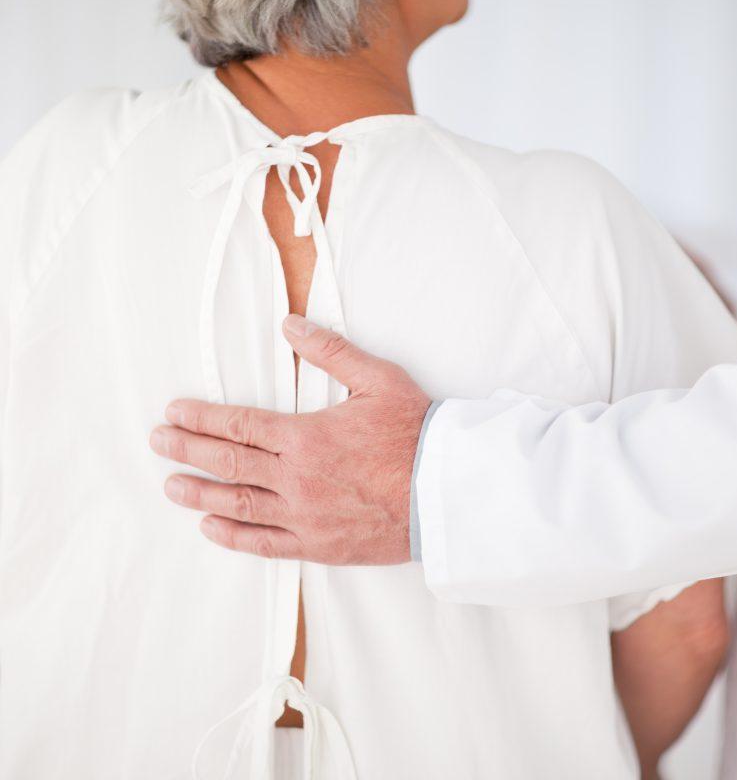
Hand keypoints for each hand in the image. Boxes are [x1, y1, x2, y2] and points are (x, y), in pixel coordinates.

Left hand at [149, 315, 431, 563]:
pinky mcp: (318, 544)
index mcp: (306, 436)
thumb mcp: (379, 379)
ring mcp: (304, 515)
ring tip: (172, 486)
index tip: (174, 413)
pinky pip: (265, 543)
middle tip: (158, 443)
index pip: (239, 425)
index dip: (202, 418)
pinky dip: (234, 536)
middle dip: (187, 450)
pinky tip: (211, 528)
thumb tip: (291, 326)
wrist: (445, 490)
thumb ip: (331, 351)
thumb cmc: (415, 434)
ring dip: (200, 494)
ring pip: (238, 504)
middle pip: (228, 462)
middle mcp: (296, 478)